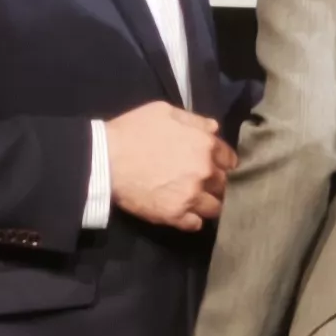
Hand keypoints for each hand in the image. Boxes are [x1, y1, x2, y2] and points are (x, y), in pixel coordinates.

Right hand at [109, 100, 233, 230]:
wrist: (107, 159)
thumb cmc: (133, 131)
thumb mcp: (164, 112)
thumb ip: (194, 120)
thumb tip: (214, 130)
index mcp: (204, 145)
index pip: (228, 159)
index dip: (222, 162)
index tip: (215, 165)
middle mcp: (204, 172)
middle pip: (223, 184)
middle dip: (216, 183)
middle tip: (203, 183)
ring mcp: (191, 196)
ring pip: (214, 207)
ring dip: (208, 203)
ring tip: (196, 200)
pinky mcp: (175, 215)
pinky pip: (195, 224)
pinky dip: (192, 219)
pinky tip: (185, 213)